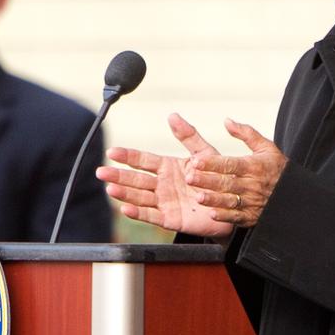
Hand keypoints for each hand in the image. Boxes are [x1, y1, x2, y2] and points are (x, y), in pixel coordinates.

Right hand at [96, 113, 234, 237]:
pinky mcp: (170, 219)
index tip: (112, 152)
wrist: (233, 205)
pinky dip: (138, 213)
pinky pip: (151, 216)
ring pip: (139, 197)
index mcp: (167, 167)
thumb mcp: (204, 153)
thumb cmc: (217, 178)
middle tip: (101, 171)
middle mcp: (162, 184)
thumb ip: (189, 136)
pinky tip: (125, 208)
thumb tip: (173, 115)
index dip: (128, 156)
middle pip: (136, 179)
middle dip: (118, 175)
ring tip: (110, 188)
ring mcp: (164, 202)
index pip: (143, 160)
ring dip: (124, 193)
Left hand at [186, 118, 286, 228]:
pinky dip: (225, 216)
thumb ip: (246, 133)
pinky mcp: (253, 216)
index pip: (230, 164)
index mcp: (254, 166)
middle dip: (207, 181)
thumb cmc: (278, 168)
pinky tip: (212, 214)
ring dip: (213, 200)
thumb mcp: (266, 147)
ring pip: (230, 201)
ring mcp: (252, 202)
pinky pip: (238, 217)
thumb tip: (227, 121)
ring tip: (197, 197)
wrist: (297, 194)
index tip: (196, 161)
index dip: (213, 163)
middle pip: (226, 182)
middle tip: (189, 178)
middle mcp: (252, 185)